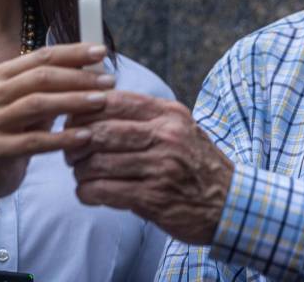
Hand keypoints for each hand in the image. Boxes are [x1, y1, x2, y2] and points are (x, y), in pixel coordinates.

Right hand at [0, 43, 116, 200]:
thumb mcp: (31, 102)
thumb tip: (95, 65)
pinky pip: (34, 142)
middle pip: (40, 78)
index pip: (42, 56)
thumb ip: (55, 84)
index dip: (74, 52)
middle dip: (78, 77)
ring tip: (102, 102)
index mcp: (0, 75)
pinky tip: (86, 136)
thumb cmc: (15, 130)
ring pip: (37, 105)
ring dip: (73, 101)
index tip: (102, 52)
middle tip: (109, 81)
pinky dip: (62, 138)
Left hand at [65, 92, 233, 244]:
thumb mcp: (180, 128)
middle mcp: (165, 136)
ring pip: (98, 162)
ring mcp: (160, 167)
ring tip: (82, 175)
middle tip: (72, 153)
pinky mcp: (154, 198)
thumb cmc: (197, 164)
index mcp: (168, 114)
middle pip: (100, 131)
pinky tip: (89, 193)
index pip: (114, 101)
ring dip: (81, 171)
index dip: (85, 110)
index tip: (73, 121)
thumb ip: (145, 116)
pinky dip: (88, 193)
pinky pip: (105, 191)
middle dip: (76, 143)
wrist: (231, 203)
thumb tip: (96, 105)